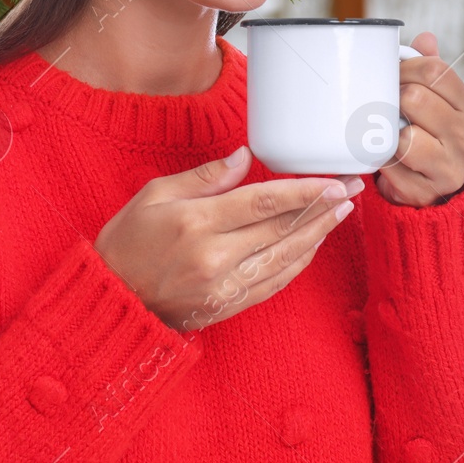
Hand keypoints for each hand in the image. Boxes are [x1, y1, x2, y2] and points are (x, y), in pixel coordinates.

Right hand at [93, 145, 363, 332]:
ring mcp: (224, 285)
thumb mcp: (154, 195)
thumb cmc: (127, 243)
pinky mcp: (228, 304)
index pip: (262, 202)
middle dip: (321, 207)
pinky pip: (274, 282)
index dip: (301, 191)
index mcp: (196, 222)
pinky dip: (298, 262)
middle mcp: (215, 257)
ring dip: (318, 234)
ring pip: (285, 256)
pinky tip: (314, 245)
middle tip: (351, 188)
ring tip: (341, 212)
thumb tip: (245, 157)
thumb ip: (204, 177)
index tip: (329, 180)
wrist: (112, 300)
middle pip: (281, 228)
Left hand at [378, 31, 463, 206]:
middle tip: (383, 104)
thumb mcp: (431, 98)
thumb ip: (427, 68)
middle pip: (415, 98)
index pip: (434, 70)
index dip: (404, 67)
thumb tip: (425, 37)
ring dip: (386, 132)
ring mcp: (449, 165)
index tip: (391, 75)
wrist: (427, 184)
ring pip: (405, 136)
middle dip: (391, 98)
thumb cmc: (424, 132)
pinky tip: (384, 157)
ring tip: (385, 132)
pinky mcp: (427, 190)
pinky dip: (380, 159)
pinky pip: (391, 166)